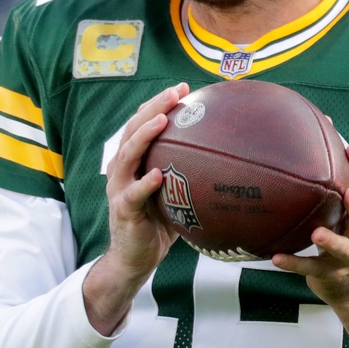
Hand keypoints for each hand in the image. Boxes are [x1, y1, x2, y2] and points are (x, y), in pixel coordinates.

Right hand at [84, 82, 188, 334]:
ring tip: (162, 120)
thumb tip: (228, 160)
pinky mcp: (123, 210)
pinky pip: (134, 194)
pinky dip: (145, 183)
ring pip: (127, 155)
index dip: (158, 104)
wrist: (134, 259)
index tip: (182, 88)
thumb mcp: (175, 194)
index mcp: (134, 162)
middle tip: (174, 93)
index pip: (142, 124)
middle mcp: (122, 170)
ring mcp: (120, 189)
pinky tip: (158, 174)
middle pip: (133, 130)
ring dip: (144, 135)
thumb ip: (188, 174)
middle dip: (153, 107)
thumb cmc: (157, 224)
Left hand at [272, 142, 348, 347]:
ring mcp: (347, 257)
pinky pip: (311, 268)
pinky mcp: (330, 274)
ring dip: (330, 240)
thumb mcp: (344, 215)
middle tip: (348, 193)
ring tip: (317, 233)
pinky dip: (294, 264)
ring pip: (342, 249)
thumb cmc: (345, 238)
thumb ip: (332, 189)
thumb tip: (311, 143)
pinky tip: (276, 258)